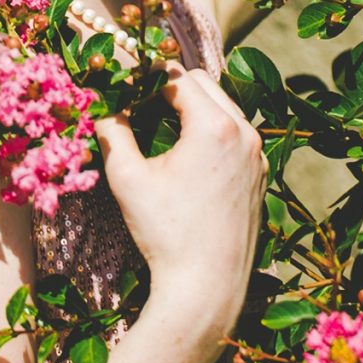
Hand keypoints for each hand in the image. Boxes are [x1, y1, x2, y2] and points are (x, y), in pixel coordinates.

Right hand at [94, 66, 265, 335]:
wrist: (207, 286)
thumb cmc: (165, 233)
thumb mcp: (127, 177)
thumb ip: (113, 131)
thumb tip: (103, 105)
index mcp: (214, 126)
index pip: (176, 76)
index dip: (144, 75)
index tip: (122, 84)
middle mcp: (244, 133)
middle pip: (204, 84)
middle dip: (170, 87)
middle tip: (139, 104)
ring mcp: (257, 155)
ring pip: (223, 107)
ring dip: (193, 108)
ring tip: (160, 127)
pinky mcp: (259, 175)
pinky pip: (235, 135)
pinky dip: (211, 132)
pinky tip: (186, 156)